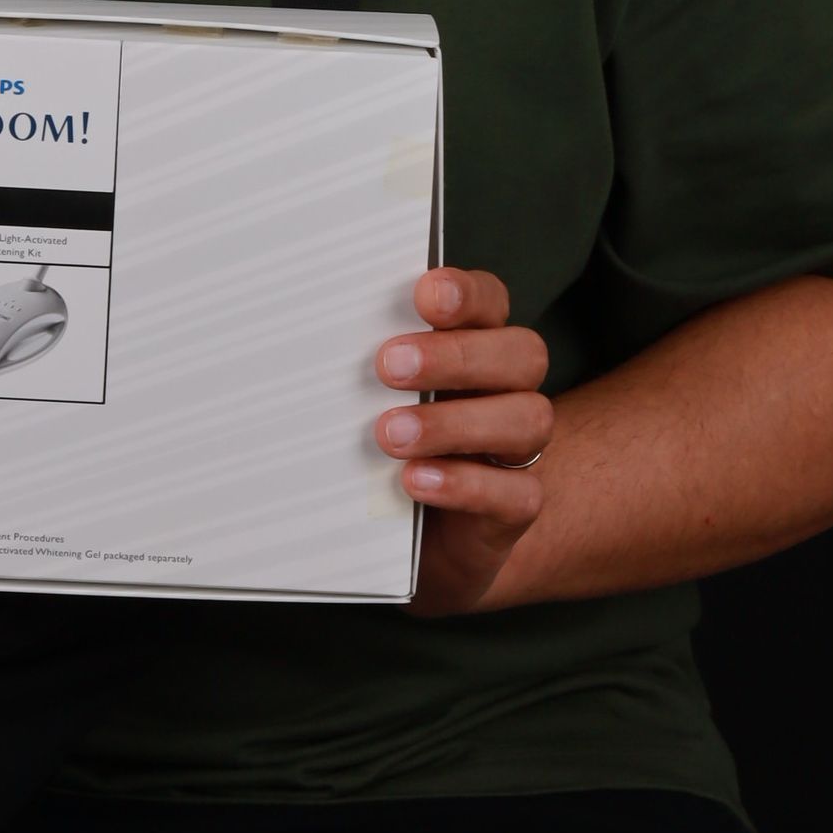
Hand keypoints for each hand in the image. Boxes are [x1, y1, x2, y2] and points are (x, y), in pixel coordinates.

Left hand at [375, 268, 551, 615]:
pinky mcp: (515, 506)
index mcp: (476, 345)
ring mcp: (517, 449)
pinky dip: (465, 484)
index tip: (424, 294)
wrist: (416, 539)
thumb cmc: (388, 444)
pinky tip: (415, 481)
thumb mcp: (372, 398)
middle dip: (456, 356)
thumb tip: (305, 332)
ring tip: (390, 434)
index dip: (467, 293)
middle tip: (388, 365)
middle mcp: (508, 389)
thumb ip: (365, 364)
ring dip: (453, 423)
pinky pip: (518, 493)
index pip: (492, 302)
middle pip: (521, 354)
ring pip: (527, 419)